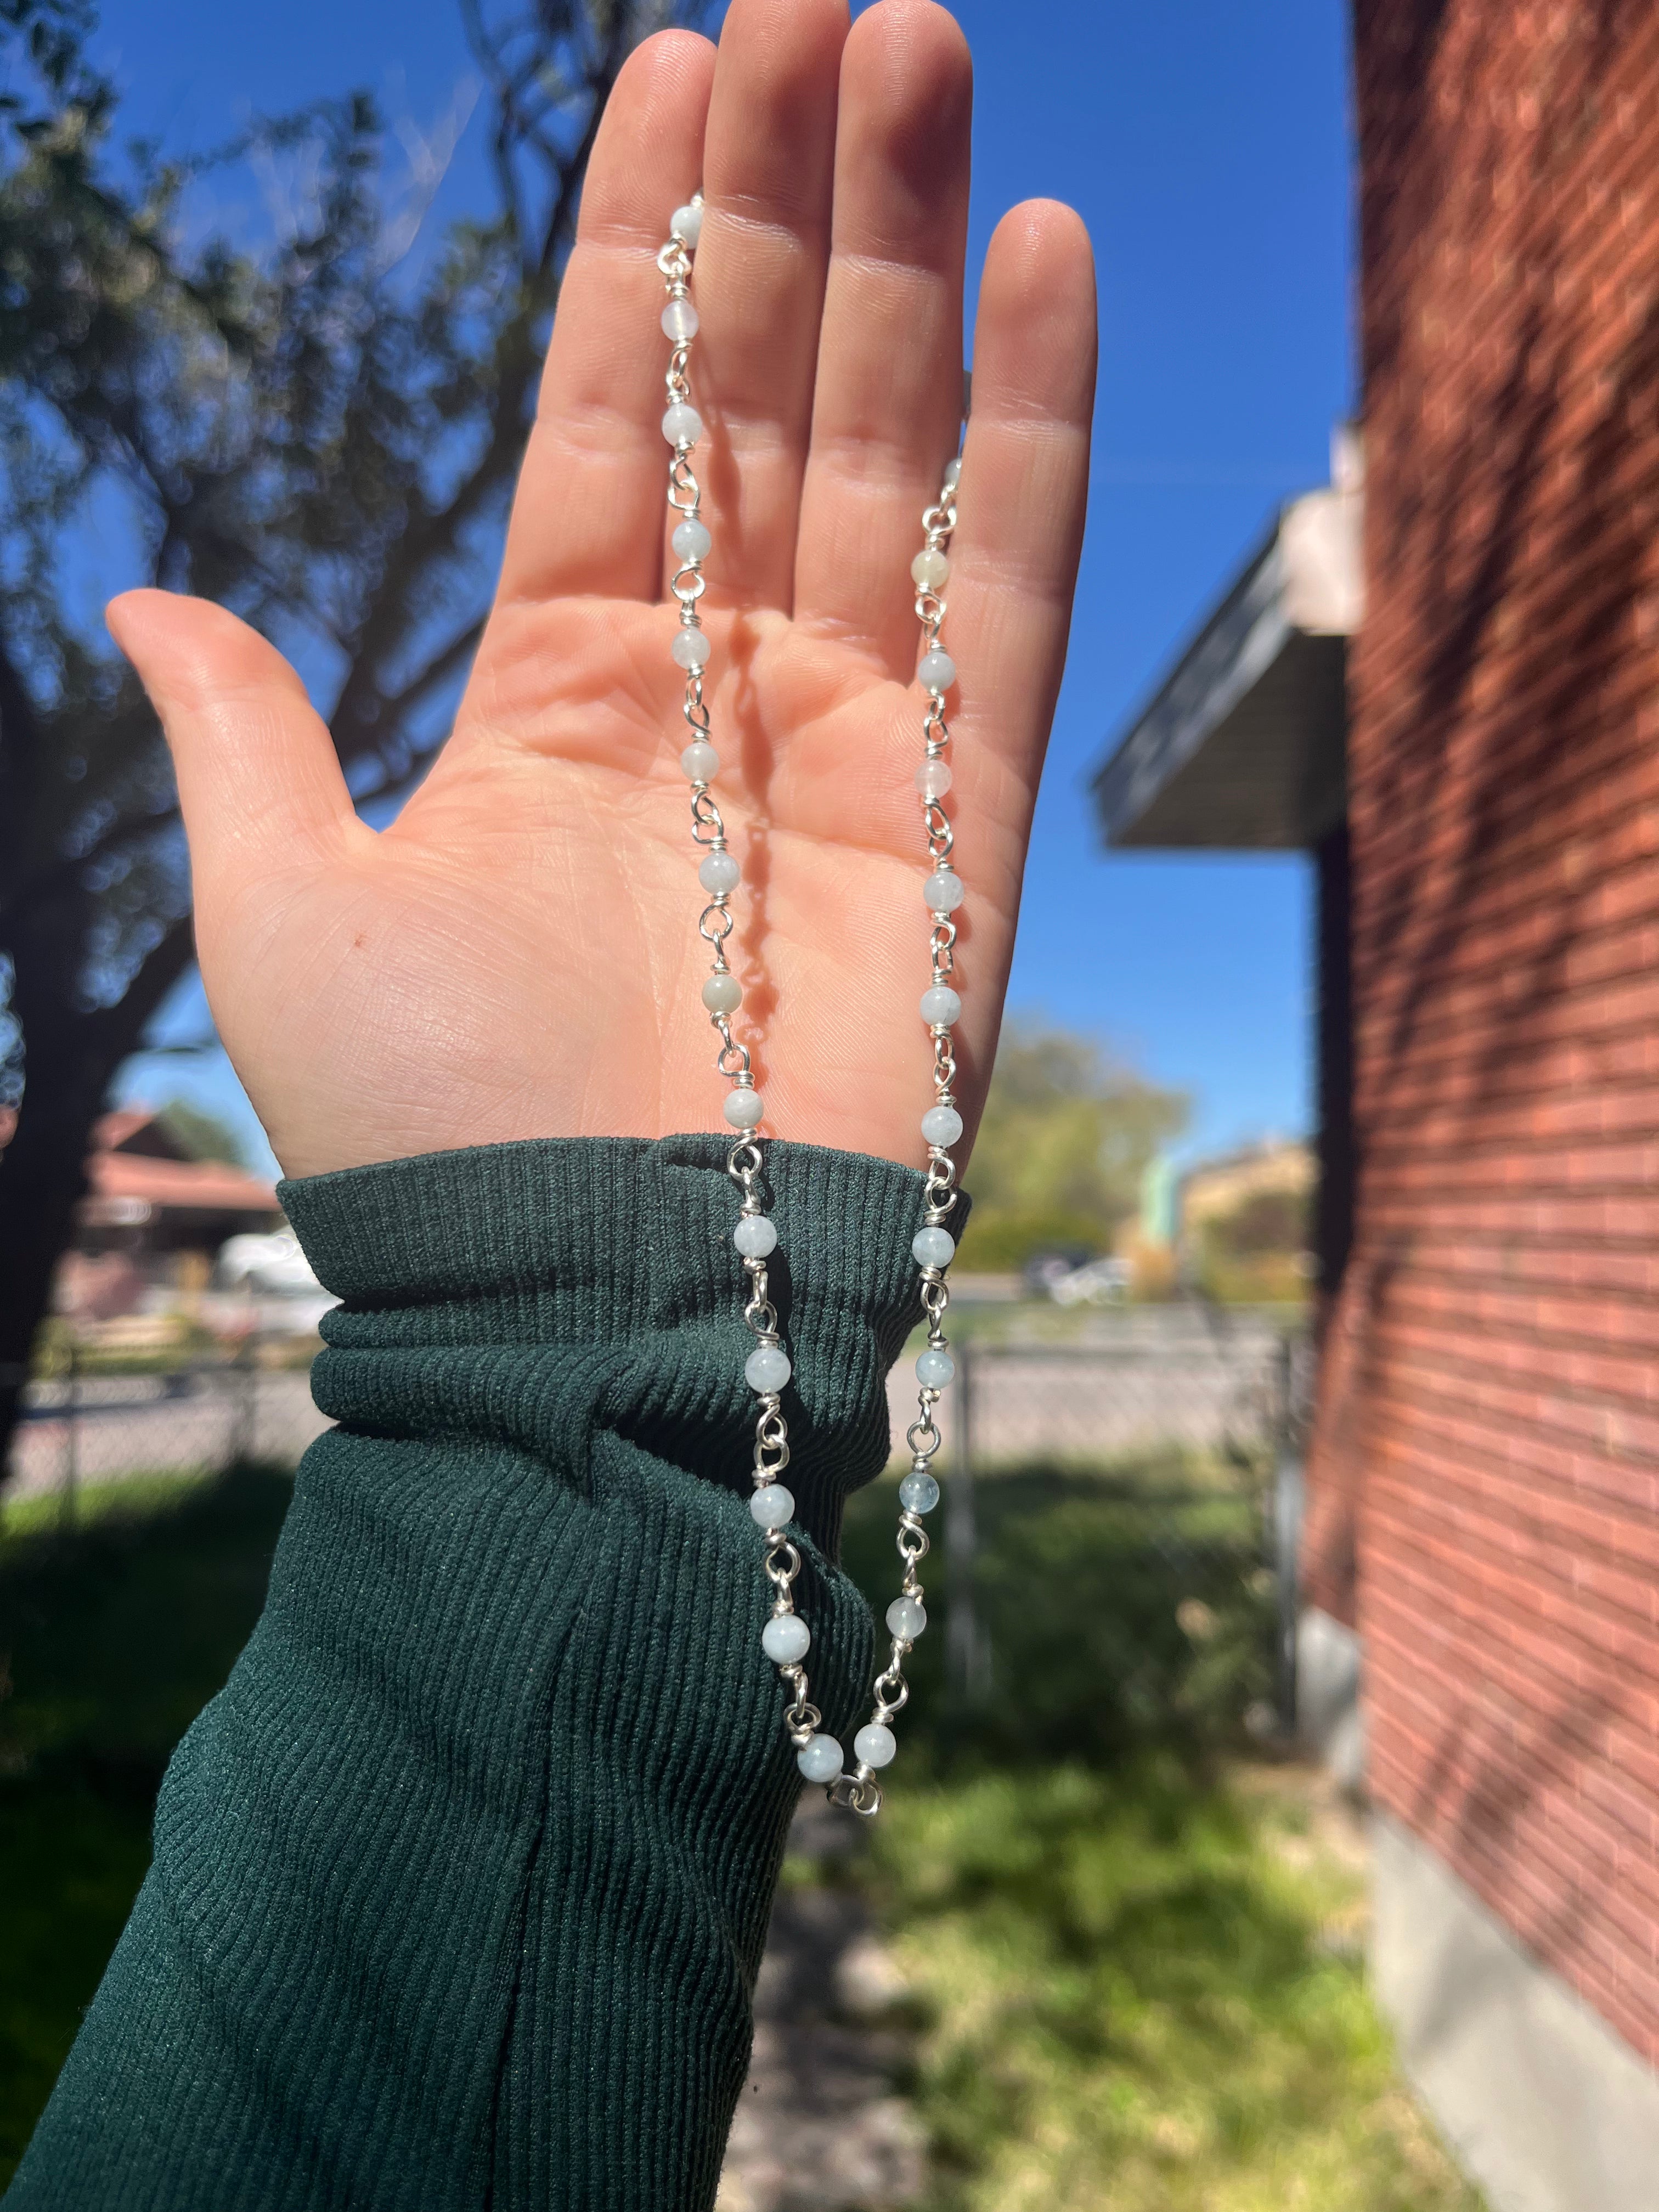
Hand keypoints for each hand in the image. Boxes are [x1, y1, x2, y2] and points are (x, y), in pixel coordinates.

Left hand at [109, 0, 1094, 1181]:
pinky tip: (1037, 259)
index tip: (675, 59)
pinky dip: (1030, 434)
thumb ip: (246, 736)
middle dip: (792, 193)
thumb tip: (146, 598)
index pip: (606, 413)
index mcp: (560, 694)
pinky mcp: (966, 814)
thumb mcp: (289, 915)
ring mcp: (849, 739)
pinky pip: (1002, 592)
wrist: (593, 1314)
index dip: (638, 241)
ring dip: (908, 253)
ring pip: (888, 449)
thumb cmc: (433, 1138)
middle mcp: (714, 691)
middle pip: (761, 393)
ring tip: (919, 50)